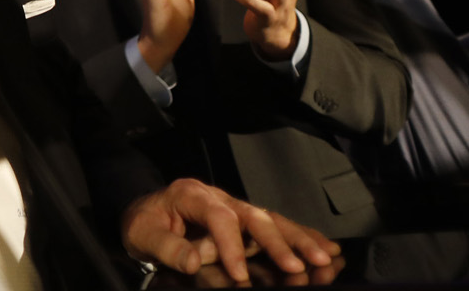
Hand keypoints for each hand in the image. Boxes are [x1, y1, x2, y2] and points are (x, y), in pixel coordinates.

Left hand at [122, 177, 339, 282]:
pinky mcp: (244, 220)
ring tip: (325, 257)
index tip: (239, 273)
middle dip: (279, 241)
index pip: (218, 217)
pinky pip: (276, 226)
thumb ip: (166, 247)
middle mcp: (219, 197)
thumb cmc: (145, 223)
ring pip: (272, 219)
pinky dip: (301, 237)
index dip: (231, 245)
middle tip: (299, 266)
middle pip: (253, 215)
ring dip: (300, 239)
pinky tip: (324, 248)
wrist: (144, 212)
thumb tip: (192, 262)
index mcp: (191, 195)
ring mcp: (235, 207)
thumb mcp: (143, 234)